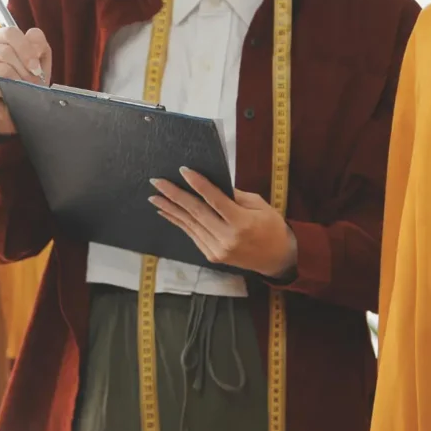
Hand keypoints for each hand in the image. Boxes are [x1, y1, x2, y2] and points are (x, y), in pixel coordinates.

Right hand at [0, 26, 52, 134]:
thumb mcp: (40, 58)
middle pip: (6, 52)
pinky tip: (11, 95)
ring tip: (25, 90)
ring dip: (19, 82)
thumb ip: (38, 44)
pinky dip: (9, 92)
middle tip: (33, 83)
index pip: (10, 33)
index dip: (26, 49)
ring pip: (2, 69)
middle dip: (25, 70)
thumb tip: (32, 42)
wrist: (20, 107)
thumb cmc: (27, 78)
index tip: (37, 67)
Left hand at [149, 168, 297, 277]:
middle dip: (174, 195)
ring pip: (190, 224)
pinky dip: (178, 222)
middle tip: (157, 182)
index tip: (182, 171)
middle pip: (196, 212)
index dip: (198, 184)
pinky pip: (192, 234)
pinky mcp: (211, 255)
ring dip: (170, 209)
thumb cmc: (271, 227)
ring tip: (154, 196)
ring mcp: (217, 249)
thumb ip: (235, 196)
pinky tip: (167, 212)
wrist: (276, 259)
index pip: (215, 200)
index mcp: (242, 223)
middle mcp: (227, 238)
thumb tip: (211, 184)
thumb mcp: (260, 206)